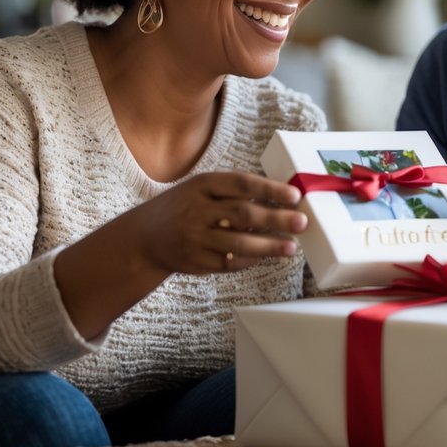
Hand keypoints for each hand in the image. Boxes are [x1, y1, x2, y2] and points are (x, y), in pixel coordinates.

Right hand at [135, 171, 306, 275]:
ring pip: (239, 243)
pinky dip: (251, 260)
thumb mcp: (201, 189)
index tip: (295, 195)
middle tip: (302, 222)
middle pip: (244, 214)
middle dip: (276, 219)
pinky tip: (267, 256)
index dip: (270, 189)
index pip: (241, 183)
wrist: (144, 237)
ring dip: (269, 246)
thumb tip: (281, 198)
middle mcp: (197, 210)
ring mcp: (195, 238)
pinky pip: (230, 262)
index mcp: (202, 185)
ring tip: (292, 247)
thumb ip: (234, 191)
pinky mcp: (196, 262)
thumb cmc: (185, 207)